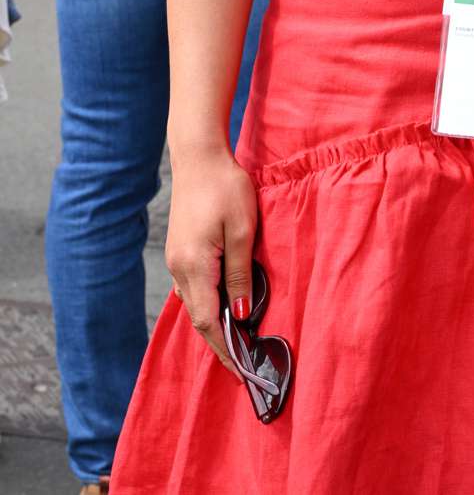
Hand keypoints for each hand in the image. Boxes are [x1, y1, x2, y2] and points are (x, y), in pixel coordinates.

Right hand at [165, 147, 258, 380]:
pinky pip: (193, 287)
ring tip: (236, 342)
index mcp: (195, 266)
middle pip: (199, 317)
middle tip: (242, 366)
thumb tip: (242, 314)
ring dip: (214, 324)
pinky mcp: (180, 250)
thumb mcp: (243, 229)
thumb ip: (241, 273)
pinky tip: (223, 306)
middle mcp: (179, 268)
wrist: (199, 156)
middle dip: (219, 343)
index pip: (209, 321)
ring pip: (195, 303)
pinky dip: (208, 303)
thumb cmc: (225, 187)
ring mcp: (176, 259)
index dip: (224, 349)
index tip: (241, 372)